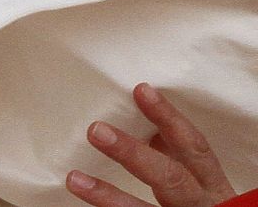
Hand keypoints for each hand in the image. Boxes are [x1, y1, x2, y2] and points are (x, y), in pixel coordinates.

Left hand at [66, 82, 235, 206]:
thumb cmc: (200, 200)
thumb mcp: (196, 176)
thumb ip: (172, 152)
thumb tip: (140, 119)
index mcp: (209, 181)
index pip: (192, 144)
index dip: (169, 117)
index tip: (141, 90)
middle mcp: (200, 202)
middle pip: (169, 177)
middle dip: (132, 153)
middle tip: (96, 130)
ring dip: (107, 194)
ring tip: (75, 179)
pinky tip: (82, 199)